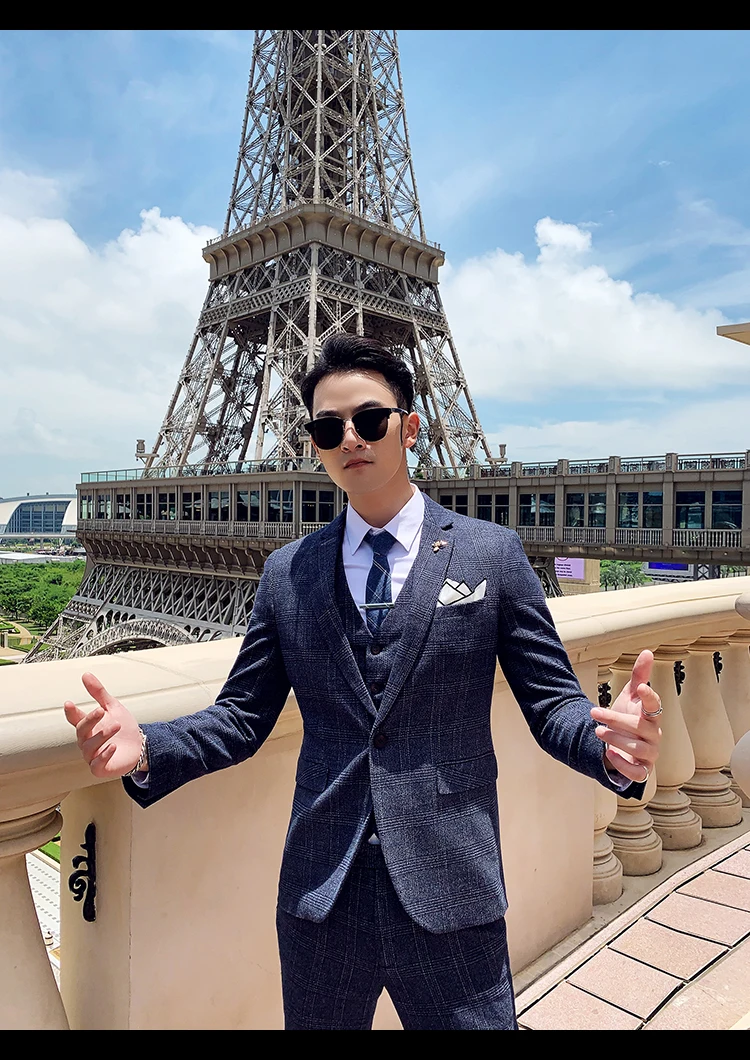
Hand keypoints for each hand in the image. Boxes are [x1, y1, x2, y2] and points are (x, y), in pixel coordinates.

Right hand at [64, 672, 143, 778]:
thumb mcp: (113, 707)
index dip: (71, 712)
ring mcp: (92, 755)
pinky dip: (104, 755)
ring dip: (102, 735)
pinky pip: (97, 764)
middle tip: (101, 710)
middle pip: (81, 731)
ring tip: (116, 726)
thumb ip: (99, 693)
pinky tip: (113, 746)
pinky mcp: (100, 768)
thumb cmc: (124, 727)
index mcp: (89, 726)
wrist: (140, 746)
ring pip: (89, 747)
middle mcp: (87, 741)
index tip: (69, 703)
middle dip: (90, 720)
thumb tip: (86, 675)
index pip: (76, 718)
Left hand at [590, 649, 661, 784]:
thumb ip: (639, 676)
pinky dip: (624, 765)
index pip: (656, 706)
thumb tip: (647, 651)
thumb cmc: (628, 719)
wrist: (619, 746)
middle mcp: (654, 735)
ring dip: (616, 739)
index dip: (650, 697)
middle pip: (640, 727)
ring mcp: (650, 754)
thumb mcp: (629, 697)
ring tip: (597, 731)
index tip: (640, 687)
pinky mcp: (642, 770)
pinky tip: (609, 754)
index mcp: (652, 716)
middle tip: (594, 712)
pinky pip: (638, 772)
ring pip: (638, 749)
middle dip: (616, 719)